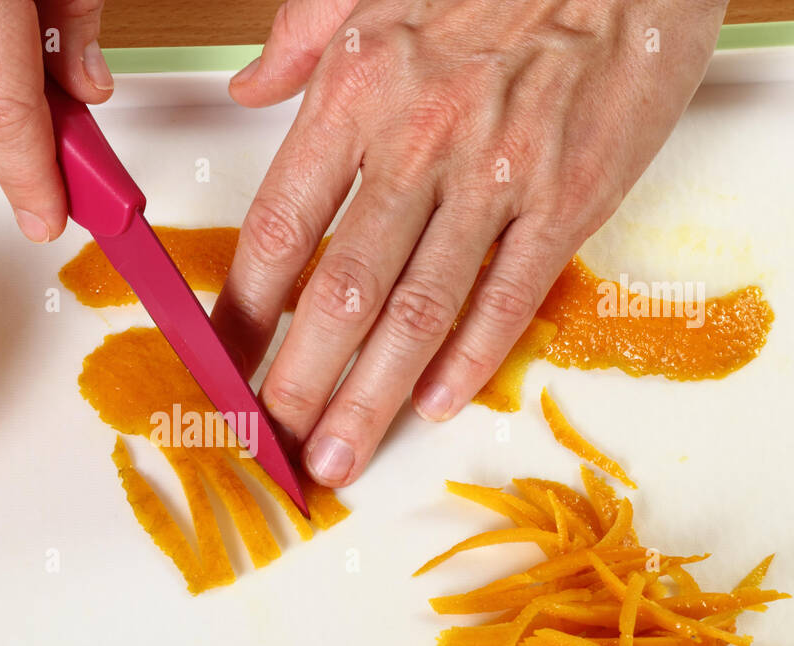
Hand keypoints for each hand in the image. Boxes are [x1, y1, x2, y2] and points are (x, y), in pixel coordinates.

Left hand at [214, 0, 725, 486]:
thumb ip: (300, 38)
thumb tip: (247, 89)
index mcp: (357, 92)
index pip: (276, 229)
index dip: (241, 314)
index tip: (223, 367)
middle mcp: (417, 141)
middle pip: (338, 290)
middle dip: (296, 382)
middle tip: (268, 445)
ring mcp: (497, 176)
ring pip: (416, 310)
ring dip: (370, 396)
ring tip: (336, 455)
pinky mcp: (570, 196)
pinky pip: (510, 294)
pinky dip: (470, 359)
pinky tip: (432, 406)